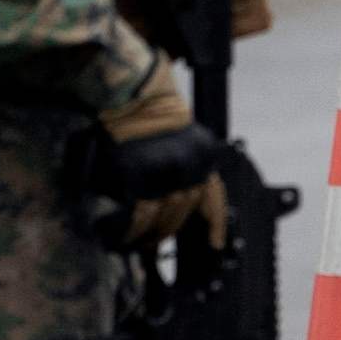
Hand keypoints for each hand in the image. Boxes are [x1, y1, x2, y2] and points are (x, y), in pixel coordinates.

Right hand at [94, 72, 226, 247]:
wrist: (128, 95)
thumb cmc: (149, 114)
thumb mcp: (183, 139)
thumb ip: (186, 169)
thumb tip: (174, 205)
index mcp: (204, 158)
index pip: (214, 198)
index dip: (215, 224)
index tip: (216, 244)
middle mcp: (189, 168)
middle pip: (182, 211)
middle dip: (168, 229)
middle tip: (156, 242)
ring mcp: (164, 174)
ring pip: (162, 217)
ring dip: (151, 235)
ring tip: (141, 244)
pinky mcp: (137, 179)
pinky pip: (138, 215)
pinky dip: (132, 231)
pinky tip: (124, 238)